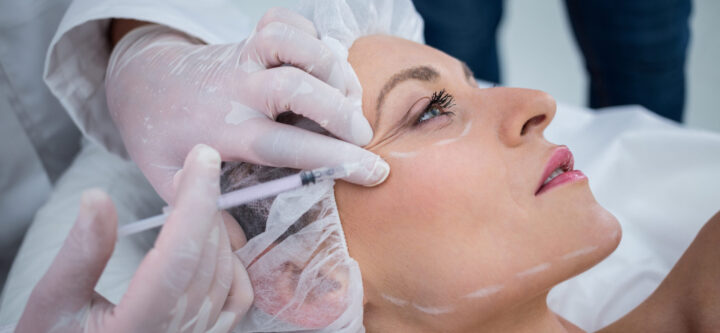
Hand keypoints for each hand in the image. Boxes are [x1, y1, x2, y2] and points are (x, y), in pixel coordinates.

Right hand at [17, 144, 251, 332]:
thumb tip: (98, 197)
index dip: (194, 201)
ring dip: (216, 229)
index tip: (203, 158)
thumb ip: (79, 254)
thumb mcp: (52, 304)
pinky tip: (215, 246)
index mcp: (136, 327)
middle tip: (192, 170)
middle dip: (204, 205)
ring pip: (223, 275)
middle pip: (205, 259)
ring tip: (193, 201)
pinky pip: (237, 301)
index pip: (177, 255)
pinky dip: (233, 265)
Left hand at [105, 7, 388, 201]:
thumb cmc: (160, 135)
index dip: (333, 158)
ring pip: (290, 43)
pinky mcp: (249, 36)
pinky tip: (322, 61)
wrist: (141, 82)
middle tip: (362, 135)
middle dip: (340, 111)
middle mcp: (237, 88)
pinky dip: (311, 35)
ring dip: (330, 65)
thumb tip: (239, 245)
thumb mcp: (167, 180)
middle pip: (295, 87)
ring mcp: (243, 56)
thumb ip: (201, 208)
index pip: (285, 144)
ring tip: (349, 95)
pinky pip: (285, 21)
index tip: (372, 171)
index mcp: (223, 131)